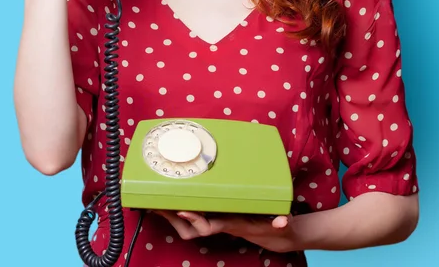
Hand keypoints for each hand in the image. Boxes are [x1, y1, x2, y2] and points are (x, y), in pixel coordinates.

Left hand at [153, 210, 296, 253]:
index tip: (182, 209)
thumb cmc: (274, 228)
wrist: (275, 235)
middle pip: (191, 230)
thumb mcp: (279, 224)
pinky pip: (193, 219)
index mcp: (232, 224)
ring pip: (188, 227)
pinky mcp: (215, 217)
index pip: (209, 226)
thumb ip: (280, 222)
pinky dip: (181, 212)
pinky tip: (172, 202)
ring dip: (172, 217)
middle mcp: (221, 225)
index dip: (195, 218)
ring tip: (156, 203)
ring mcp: (216, 222)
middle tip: (156, 204)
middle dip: (173, 220)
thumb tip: (282, 222)